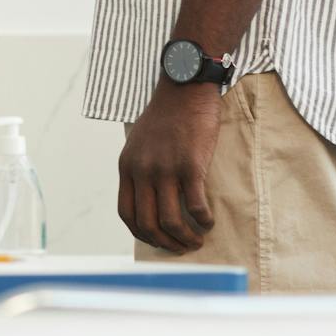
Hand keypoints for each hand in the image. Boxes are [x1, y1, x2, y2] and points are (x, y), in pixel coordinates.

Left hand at [116, 82, 218, 253]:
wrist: (184, 89)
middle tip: (182, 247)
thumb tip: (150, 201)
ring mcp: (165, 169)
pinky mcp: (190, 165)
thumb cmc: (166, 117)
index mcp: (126, 166)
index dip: (141, 233)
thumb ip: (139, 169)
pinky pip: (195, 206)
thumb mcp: (139, 143)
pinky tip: (208, 221)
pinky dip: (203, 220)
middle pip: (148, 223)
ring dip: (186, 238)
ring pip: (171, 221)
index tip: (157, 239)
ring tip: (197, 240)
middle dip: (165, 243)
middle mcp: (141, 171)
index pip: (126, 213)